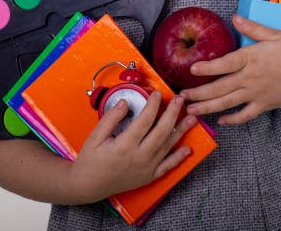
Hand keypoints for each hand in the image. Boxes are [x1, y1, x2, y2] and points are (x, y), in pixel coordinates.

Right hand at [68, 91, 196, 202]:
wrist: (88, 186)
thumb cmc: (90, 160)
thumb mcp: (95, 136)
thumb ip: (111, 118)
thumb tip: (125, 102)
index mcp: (125, 145)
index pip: (145, 120)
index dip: (153, 104)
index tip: (157, 93)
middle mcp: (139, 157)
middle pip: (162, 131)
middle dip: (172, 113)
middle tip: (180, 100)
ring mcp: (146, 168)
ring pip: (167, 146)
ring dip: (181, 131)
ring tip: (192, 118)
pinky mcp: (148, 177)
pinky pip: (167, 166)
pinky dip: (178, 158)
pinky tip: (187, 149)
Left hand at [179, 14, 280, 124]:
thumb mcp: (274, 34)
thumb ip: (252, 28)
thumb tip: (235, 17)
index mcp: (250, 58)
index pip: (223, 64)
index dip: (206, 68)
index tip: (191, 71)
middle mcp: (249, 78)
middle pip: (219, 87)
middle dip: (198, 93)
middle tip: (182, 96)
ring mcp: (256, 94)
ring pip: (227, 103)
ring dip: (208, 107)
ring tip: (192, 111)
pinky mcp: (264, 105)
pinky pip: (245, 115)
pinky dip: (232, 120)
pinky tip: (221, 122)